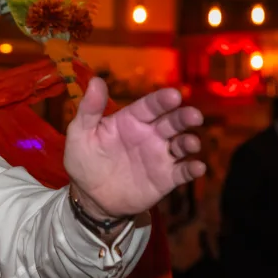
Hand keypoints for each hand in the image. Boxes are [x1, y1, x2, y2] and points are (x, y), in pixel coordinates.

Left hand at [64, 77, 205, 216]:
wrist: (90, 196)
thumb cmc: (84, 160)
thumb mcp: (80, 133)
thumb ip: (89, 109)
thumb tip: (95, 80)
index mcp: (131, 120)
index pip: (150, 106)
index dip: (162, 100)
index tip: (173, 95)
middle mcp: (150, 135)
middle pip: (172, 122)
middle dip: (184, 117)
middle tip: (193, 116)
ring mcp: (160, 156)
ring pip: (181, 144)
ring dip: (189, 142)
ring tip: (190, 143)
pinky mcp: (166, 178)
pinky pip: (183, 172)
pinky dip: (193, 169)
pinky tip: (197, 167)